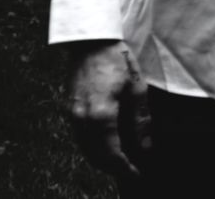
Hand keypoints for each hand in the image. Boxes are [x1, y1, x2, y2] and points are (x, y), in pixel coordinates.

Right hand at [67, 40, 150, 181]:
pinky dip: (92, 147)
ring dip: (102, 159)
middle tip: (131, 170)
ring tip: (121, 160)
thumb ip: (140, 120)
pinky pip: (80, 137)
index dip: (125, 167)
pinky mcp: (70, 109)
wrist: (90, 40)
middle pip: (96, 156)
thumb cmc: (116, 58)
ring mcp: (73, 114)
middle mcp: (82, 118)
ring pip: (85, 149)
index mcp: (101, 113)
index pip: (111, 153)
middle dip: (113, 167)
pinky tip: (106, 145)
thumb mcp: (136, 86)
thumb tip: (145, 147)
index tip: (137, 173)